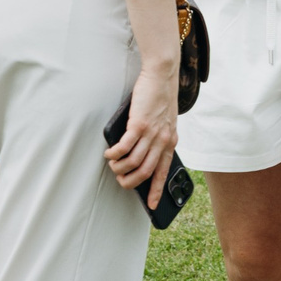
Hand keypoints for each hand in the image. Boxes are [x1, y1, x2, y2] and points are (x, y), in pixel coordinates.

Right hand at [102, 62, 179, 207]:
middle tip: (121, 182)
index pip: (164, 172)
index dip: (157, 190)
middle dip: (131, 183)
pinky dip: (115, 154)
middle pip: (146, 173)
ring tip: (112, 165)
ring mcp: (152, 133)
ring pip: (134, 163)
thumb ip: (155, 137)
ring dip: (120, 168)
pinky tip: (110, 153)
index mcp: (170, 141)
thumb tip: (138, 153)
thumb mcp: (164, 121)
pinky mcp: (139, 124)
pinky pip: (125, 147)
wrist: (162, 75)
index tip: (153, 205)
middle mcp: (163, 140)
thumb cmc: (160, 97)